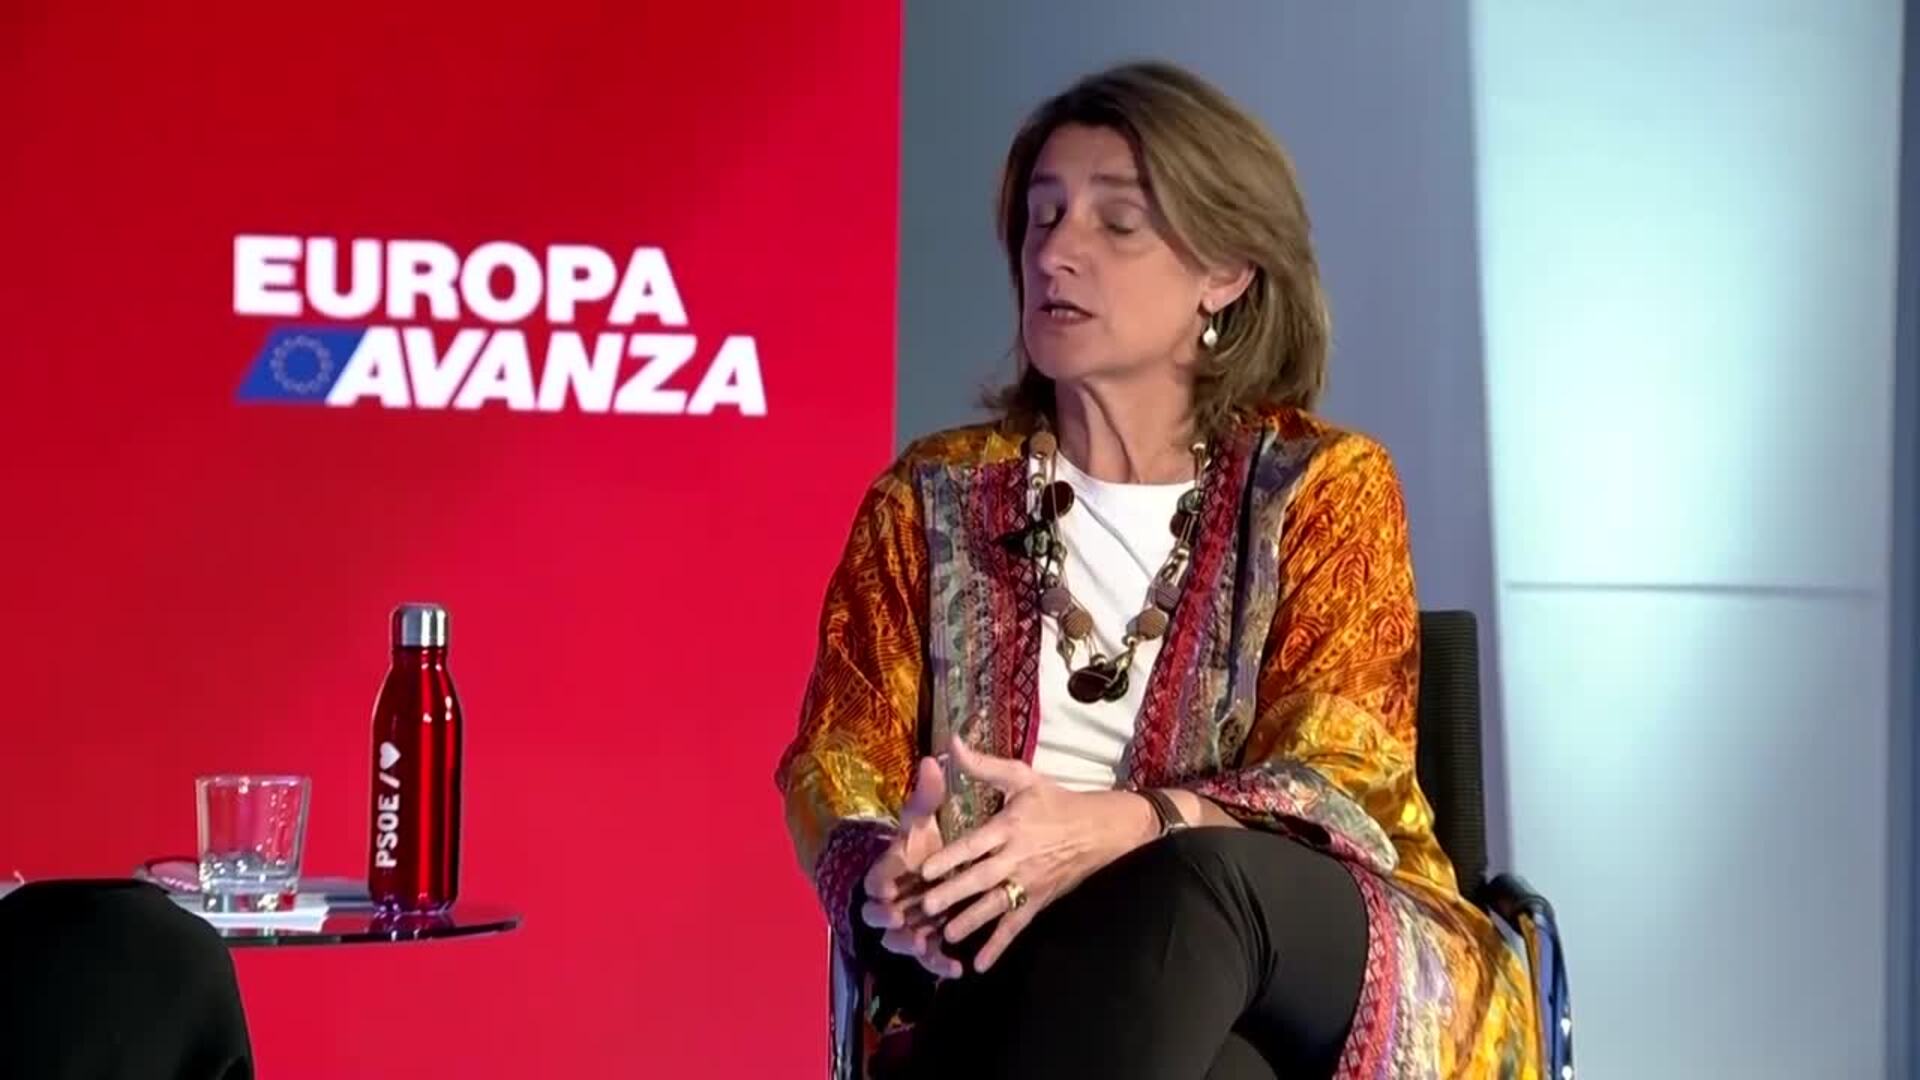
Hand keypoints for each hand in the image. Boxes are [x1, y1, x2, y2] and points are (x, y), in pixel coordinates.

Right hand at [859, 756, 963, 978]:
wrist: (934, 872)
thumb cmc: (924, 843)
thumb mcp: (925, 818)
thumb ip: (928, 794)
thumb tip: (933, 758)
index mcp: (890, 869)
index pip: (874, 877)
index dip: (878, 881)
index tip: (885, 885)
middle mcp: (893, 900)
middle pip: (878, 914)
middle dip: (885, 917)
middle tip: (897, 917)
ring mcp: (908, 923)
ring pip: (901, 940)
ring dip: (910, 944)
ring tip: (925, 944)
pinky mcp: (926, 942)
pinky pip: (929, 958)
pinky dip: (940, 964)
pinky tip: (959, 967)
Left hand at [915, 740, 1153, 972]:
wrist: (1102, 829)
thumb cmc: (1056, 801)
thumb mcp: (1022, 778)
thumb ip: (984, 765)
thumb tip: (951, 742)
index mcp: (1011, 826)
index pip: (977, 844)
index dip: (952, 857)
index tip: (927, 869)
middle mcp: (1018, 857)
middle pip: (982, 878)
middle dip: (954, 894)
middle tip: (927, 908)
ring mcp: (1030, 882)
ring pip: (996, 906)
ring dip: (971, 922)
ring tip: (947, 936)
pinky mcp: (1039, 901)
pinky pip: (1016, 926)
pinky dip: (999, 946)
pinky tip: (979, 965)